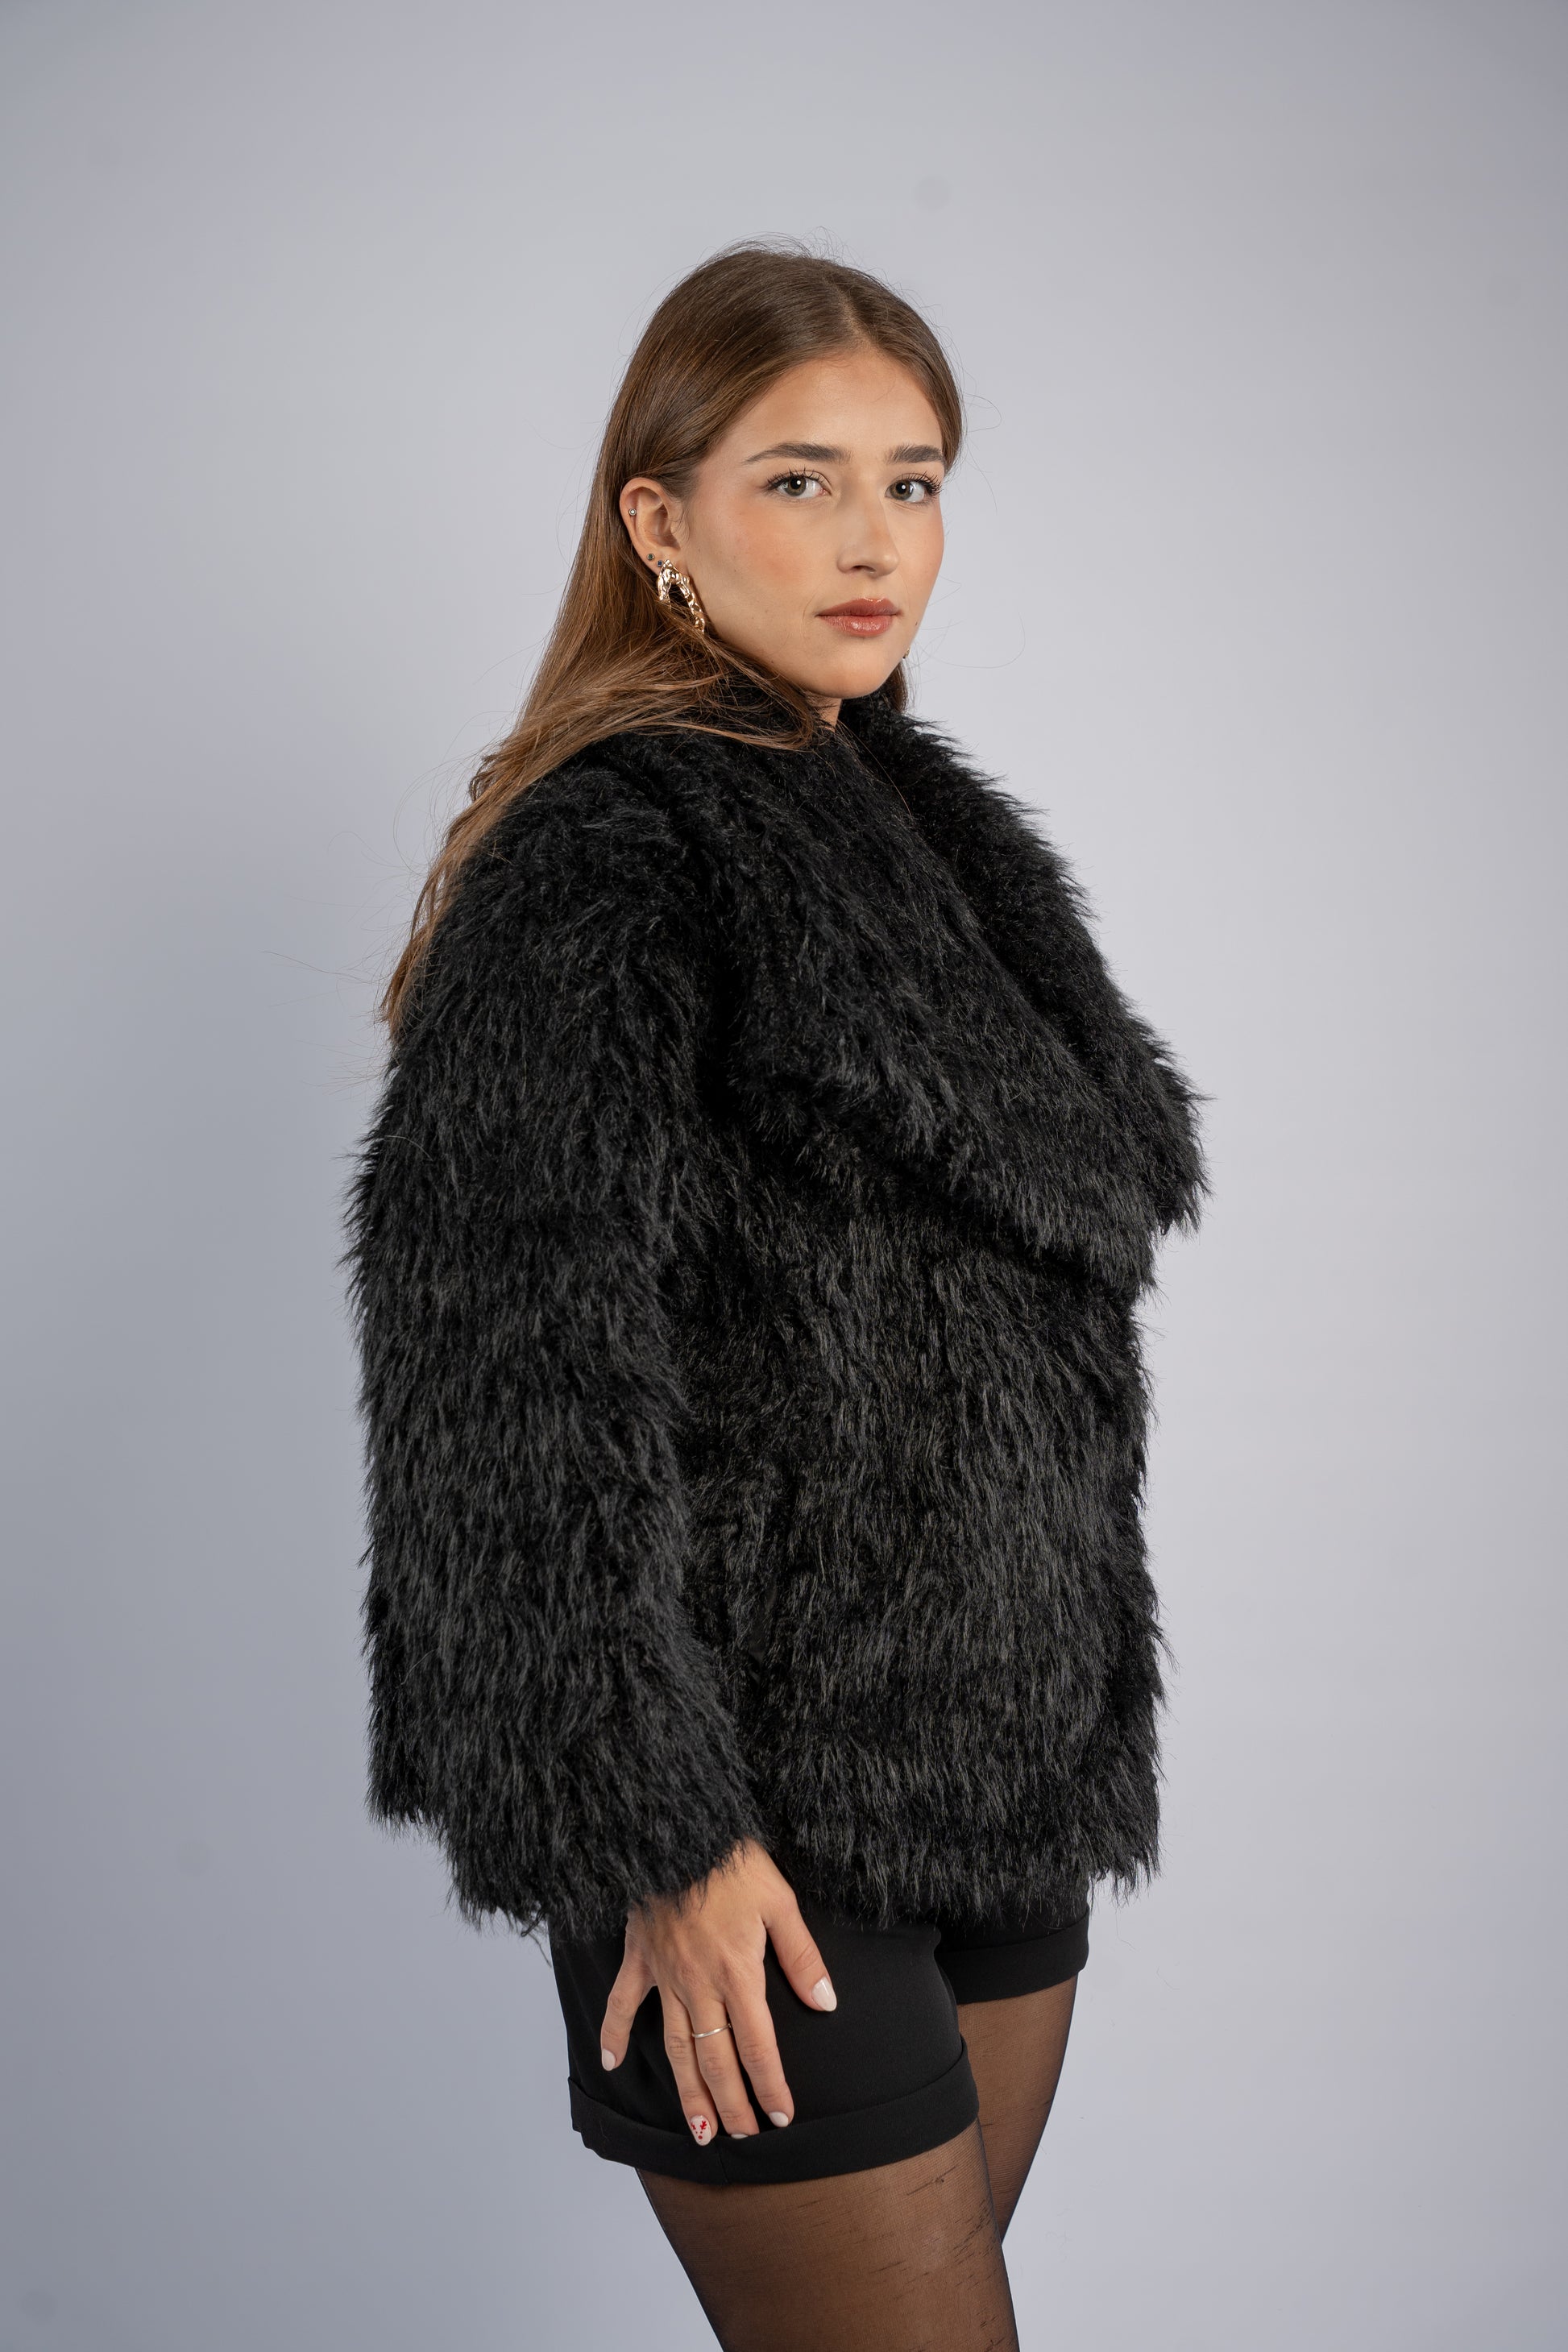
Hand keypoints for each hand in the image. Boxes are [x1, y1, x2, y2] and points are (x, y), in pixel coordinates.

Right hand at [598, 1838, 836, 2145]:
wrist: (678, 1826)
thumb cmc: (733, 1860)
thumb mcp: (780, 1901)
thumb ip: (801, 1957)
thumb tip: (825, 2004)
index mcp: (737, 1973)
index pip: (758, 2046)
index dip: (770, 2086)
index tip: (781, 2116)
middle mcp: (699, 1985)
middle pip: (717, 2059)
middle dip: (731, 2105)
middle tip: (742, 2139)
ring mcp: (665, 1975)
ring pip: (676, 2047)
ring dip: (687, 2092)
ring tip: (698, 2130)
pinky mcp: (639, 1958)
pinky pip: (622, 2003)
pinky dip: (614, 2034)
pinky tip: (612, 2065)